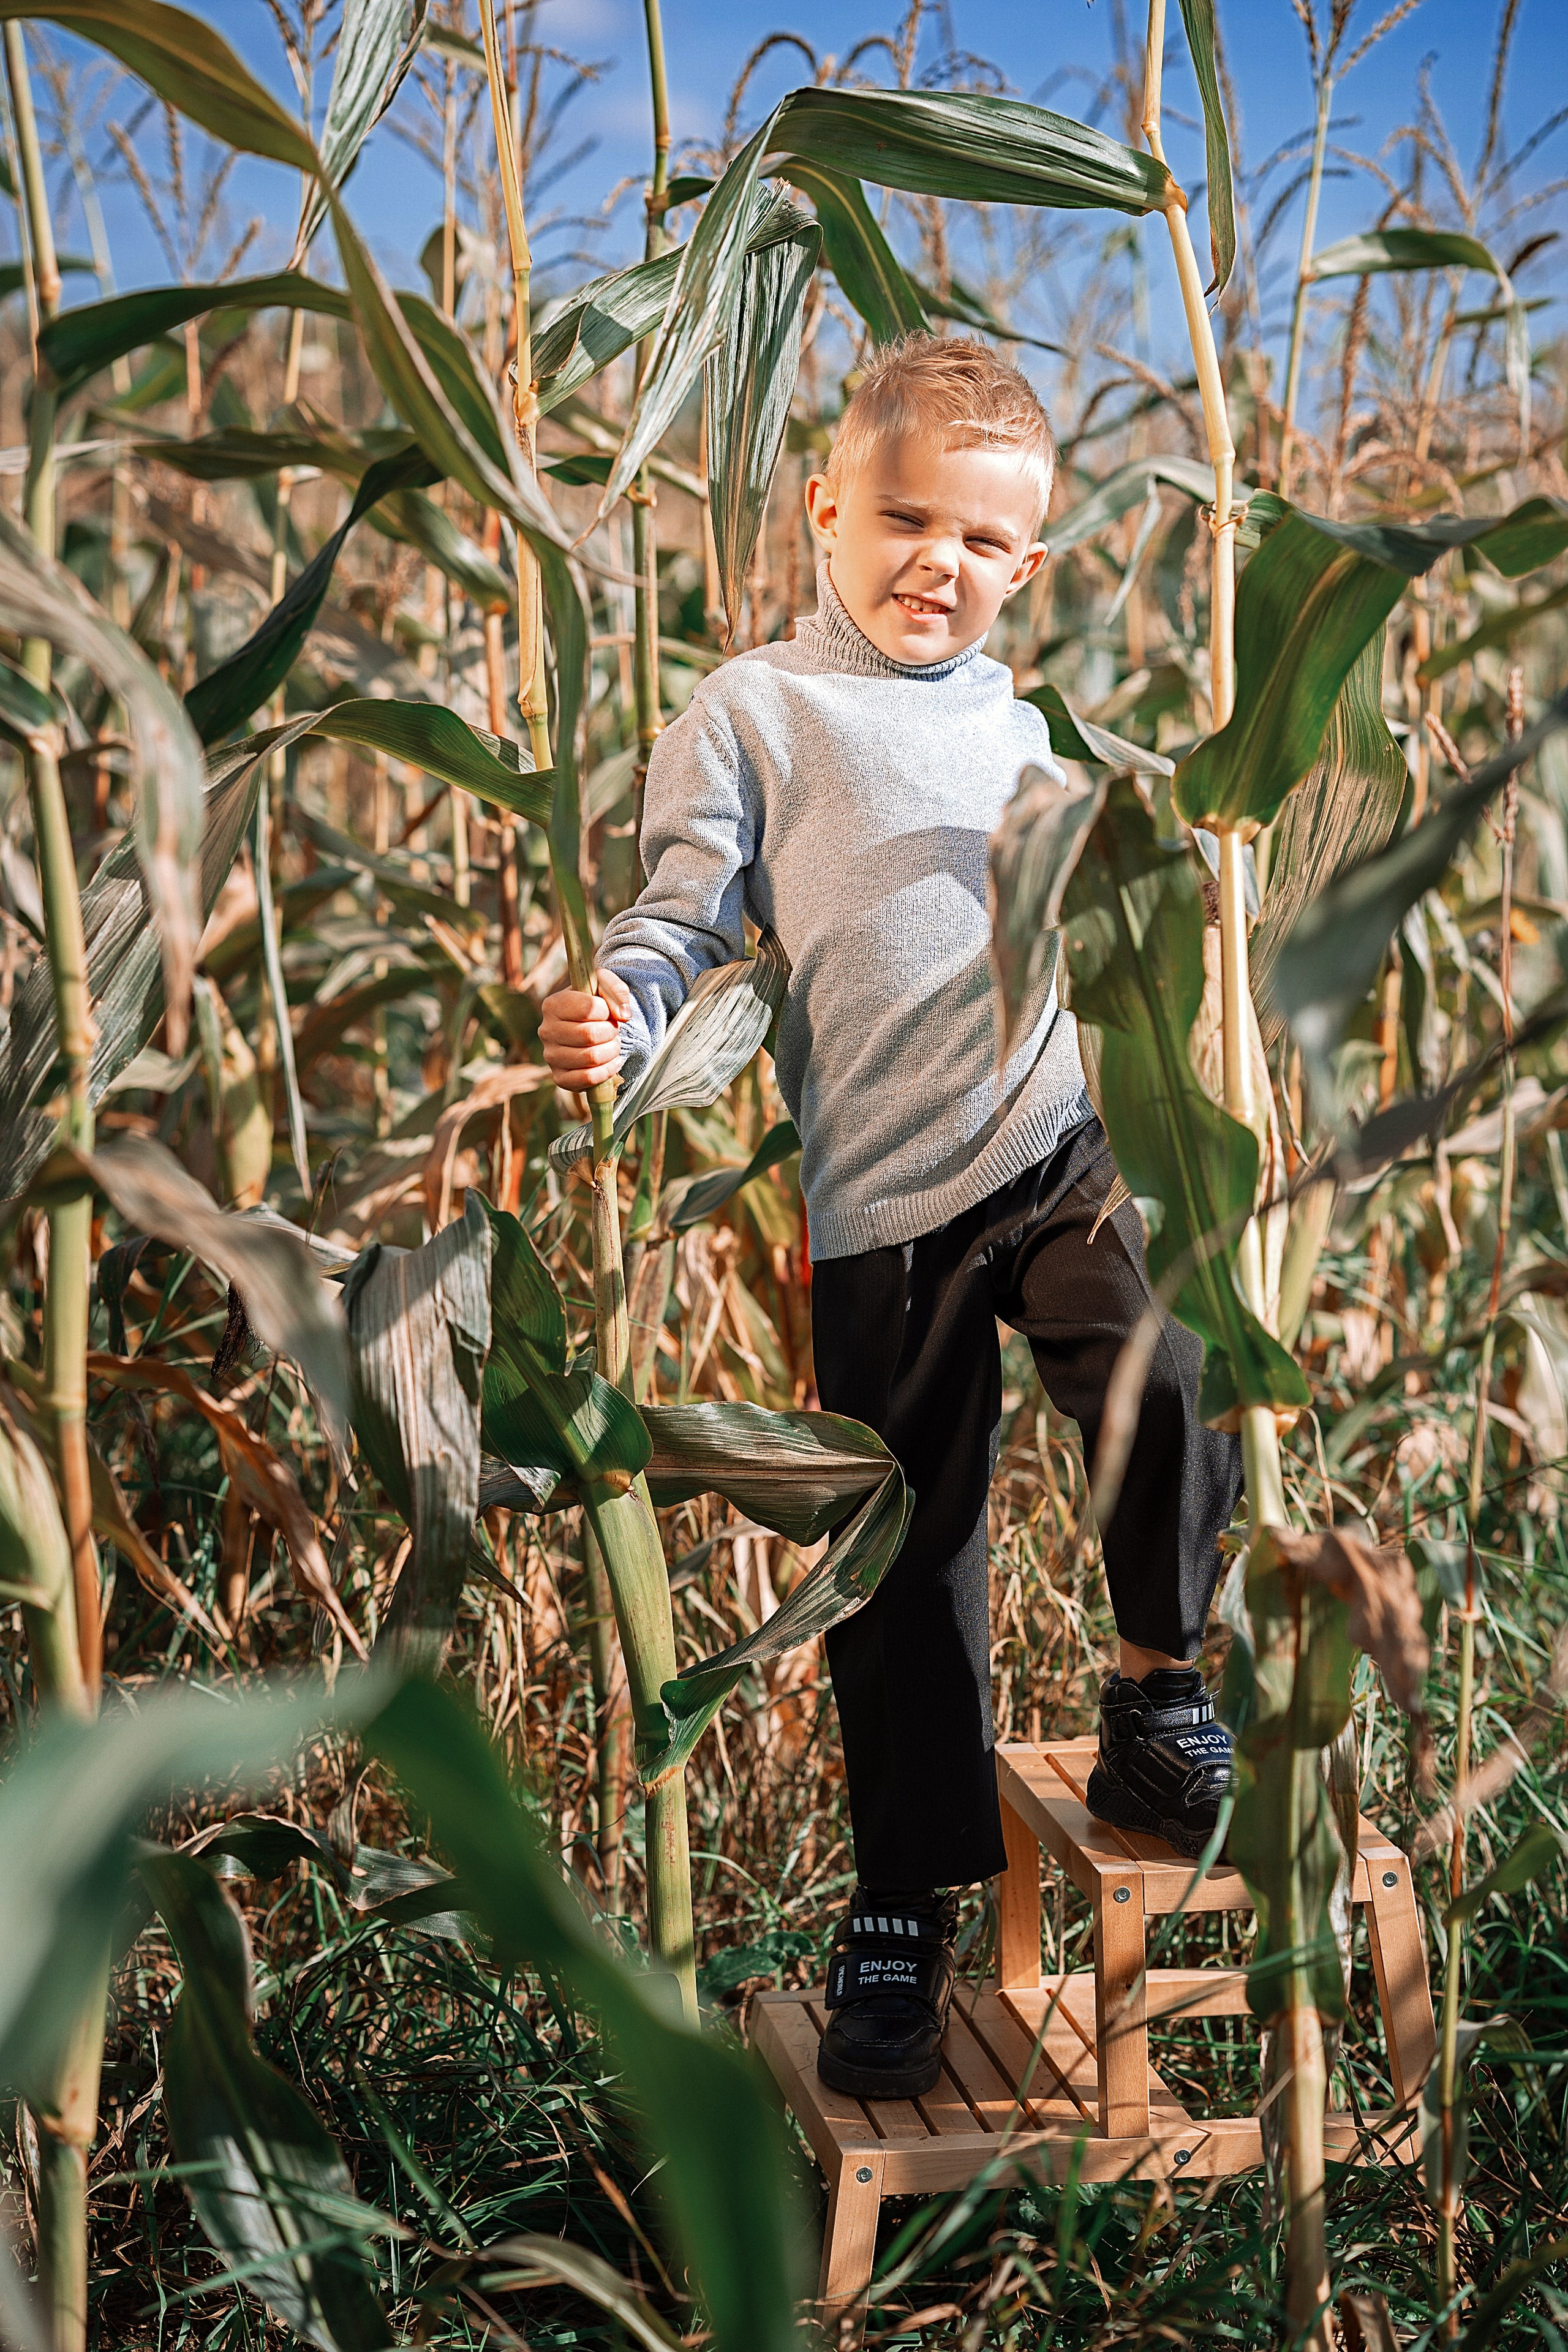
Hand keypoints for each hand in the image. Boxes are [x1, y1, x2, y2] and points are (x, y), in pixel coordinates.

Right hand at [539, 968, 632, 1092]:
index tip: (607, 1011)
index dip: (607, 1011)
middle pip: (590, 1035)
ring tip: (612, 1044)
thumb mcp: (604, 985)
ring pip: (591, 1057)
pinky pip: (588, 1078)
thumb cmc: (596, 1004)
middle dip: (611, 1032)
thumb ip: (615, 989)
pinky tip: (613, 1061)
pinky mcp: (560, 1077)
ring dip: (612, 1051)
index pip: (589, 1009)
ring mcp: (551, 1056)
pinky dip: (608, 1070)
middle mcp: (546, 1031)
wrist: (590, 1029)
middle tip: (612, 1030)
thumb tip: (623, 1015)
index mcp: (552, 1005)